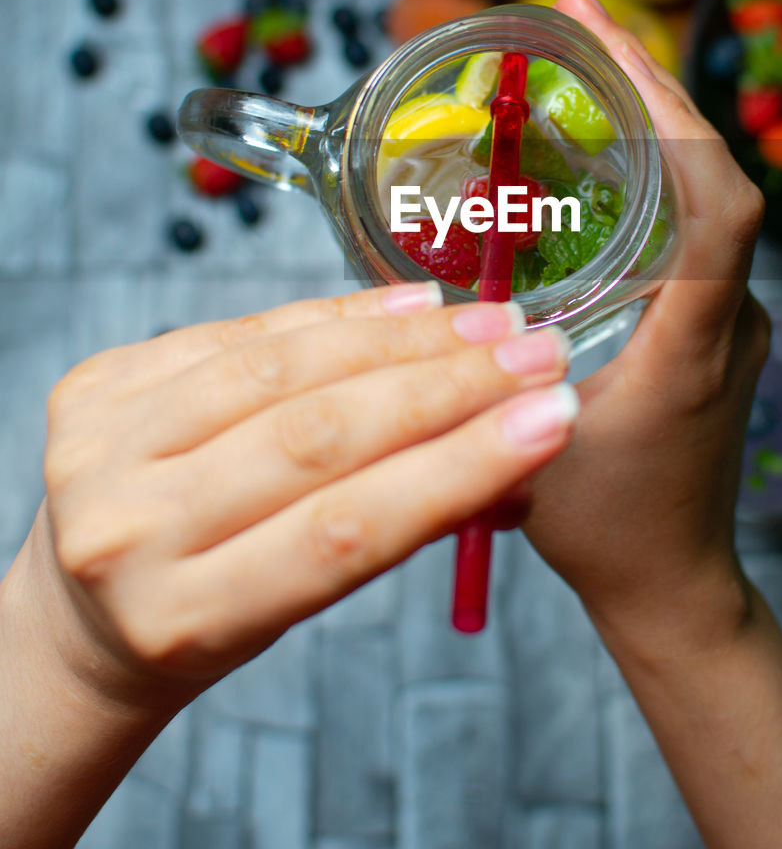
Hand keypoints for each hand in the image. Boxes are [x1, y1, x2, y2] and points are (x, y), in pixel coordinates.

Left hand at [20, 284, 575, 709]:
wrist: (89, 604)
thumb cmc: (211, 613)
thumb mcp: (294, 611)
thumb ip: (391, 523)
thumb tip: (513, 435)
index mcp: (185, 618)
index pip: (345, 530)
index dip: (457, 468)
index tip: (550, 420)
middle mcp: (129, 527)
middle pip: (316, 436)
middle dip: (447, 387)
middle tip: (536, 354)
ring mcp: (99, 446)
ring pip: (279, 367)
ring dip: (402, 338)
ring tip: (488, 322)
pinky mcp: (92, 384)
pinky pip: (239, 330)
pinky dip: (333, 315)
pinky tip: (409, 305)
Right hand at [522, 0, 770, 655]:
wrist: (676, 587)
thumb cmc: (605, 531)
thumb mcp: (526, 452)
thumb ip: (483, 385)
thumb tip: (427, 304)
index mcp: (695, 342)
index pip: (717, 202)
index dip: (668, 110)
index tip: (602, 38)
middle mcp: (731, 316)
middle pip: (716, 169)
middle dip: (652, 78)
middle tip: (578, 11)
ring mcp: (732, 316)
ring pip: (709, 188)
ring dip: (657, 112)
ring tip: (587, 51)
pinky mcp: (716, 321)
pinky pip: (696, 218)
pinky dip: (655, 161)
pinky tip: (602, 139)